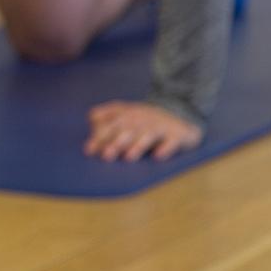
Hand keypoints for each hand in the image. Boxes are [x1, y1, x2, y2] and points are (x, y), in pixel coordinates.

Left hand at [84, 100, 201, 161]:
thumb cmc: (144, 120)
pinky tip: (157, 157)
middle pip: (127, 129)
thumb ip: (103, 121)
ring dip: (137, 146)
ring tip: (128, 158)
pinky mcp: (177, 134)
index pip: (110, 123)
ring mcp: (160, 125)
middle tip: (105, 156)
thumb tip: (88, 139)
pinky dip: (165, 148)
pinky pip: (172, 141)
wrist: (182, 112)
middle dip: (116, 142)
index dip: (99, 136)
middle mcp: (143, 117)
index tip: (89, 151)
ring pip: (148, 135)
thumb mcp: (124, 115)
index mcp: (127, 112)